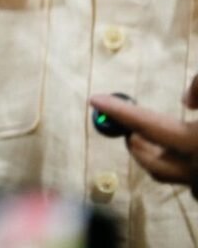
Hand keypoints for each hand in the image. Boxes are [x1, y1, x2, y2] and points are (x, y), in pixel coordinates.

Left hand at [90, 75, 197, 198]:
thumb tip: (185, 101)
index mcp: (197, 143)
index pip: (148, 125)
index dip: (120, 111)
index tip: (95, 99)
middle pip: (152, 161)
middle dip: (137, 143)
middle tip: (130, 129)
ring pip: (168, 175)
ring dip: (158, 157)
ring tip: (152, 139)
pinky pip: (189, 182)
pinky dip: (180, 167)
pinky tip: (184, 154)